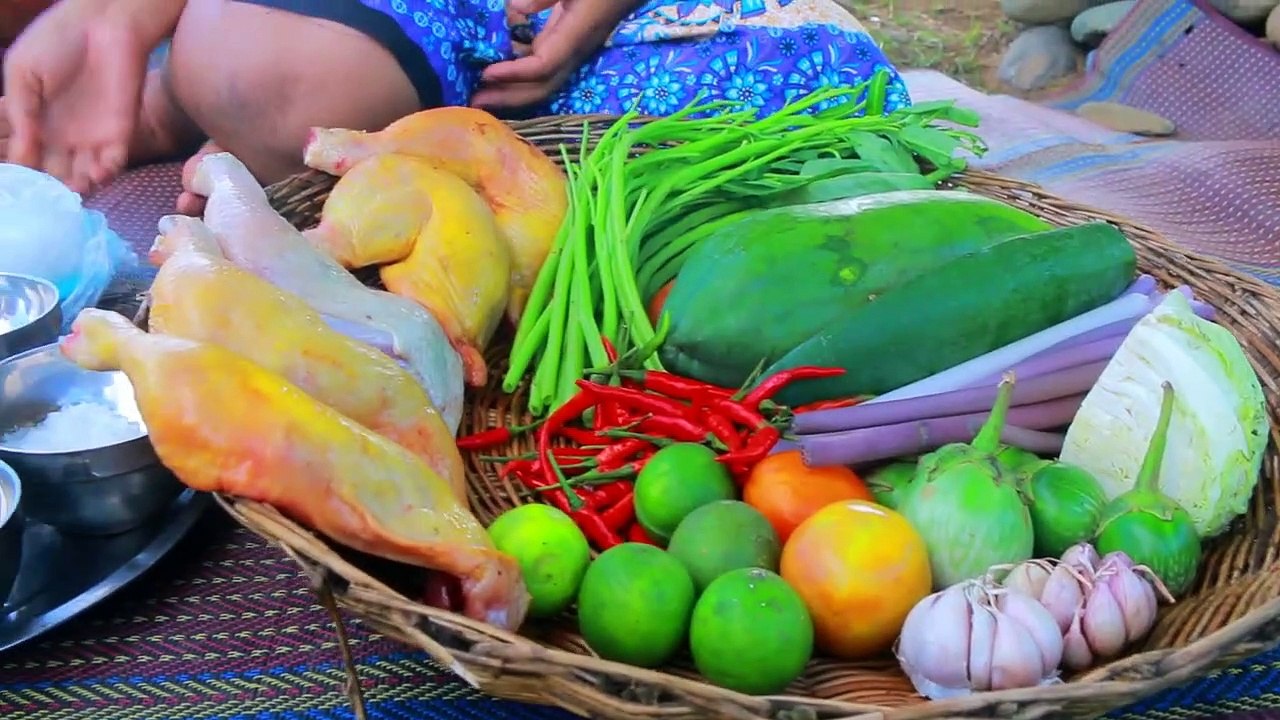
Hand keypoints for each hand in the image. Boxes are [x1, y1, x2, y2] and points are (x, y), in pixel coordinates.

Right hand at [1, 1, 151, 191]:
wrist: (103, 24)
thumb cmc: (56, 40)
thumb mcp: (22, 74)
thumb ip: (20, 114)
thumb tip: (20, 157)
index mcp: (38, 122)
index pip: (30, 159)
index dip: (27, 174)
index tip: (23, 185)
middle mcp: (65, 135)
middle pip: (58, 175)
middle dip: (55, 188)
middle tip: (53, 194)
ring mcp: (93, 137)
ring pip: (87, 176)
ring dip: (82, 186)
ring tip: (78, 183)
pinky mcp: (120, 133)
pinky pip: (114, 163)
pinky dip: (106, 173)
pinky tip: (98, 170)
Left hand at [471, 0, 624, 110]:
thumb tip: (516, 8)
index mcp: (576, 35)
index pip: (543, 66)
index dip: (514, 74)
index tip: (485, 73)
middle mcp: (574, 51)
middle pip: (542, 87)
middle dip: (509, 98)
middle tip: (475, 100)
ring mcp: (571, 51)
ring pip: (541, 82)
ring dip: (511, 91)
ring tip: (481, 92)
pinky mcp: (567, 44)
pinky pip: (541, 68)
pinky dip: (518, 73)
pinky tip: (498, 71)